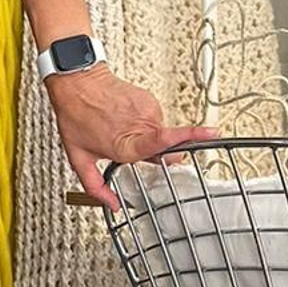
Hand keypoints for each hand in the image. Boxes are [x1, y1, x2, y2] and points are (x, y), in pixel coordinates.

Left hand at [45, 67, 216, 210]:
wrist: (76, 82)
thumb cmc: (76, 115)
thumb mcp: (78, 158)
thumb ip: (95, 186)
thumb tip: (111, 204)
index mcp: (127, 144)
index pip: (166, 141)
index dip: (190, 138)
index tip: (211, 135)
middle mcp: (142, 126)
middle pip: (169, 147)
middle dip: (162, 154)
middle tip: (138, 150)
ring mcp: (147, 111)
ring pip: (161, 134)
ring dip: (148, 137)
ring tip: (122, 129)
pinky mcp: (149, 100)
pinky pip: (155, 119)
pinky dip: (144, 124)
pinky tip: (125, 119)